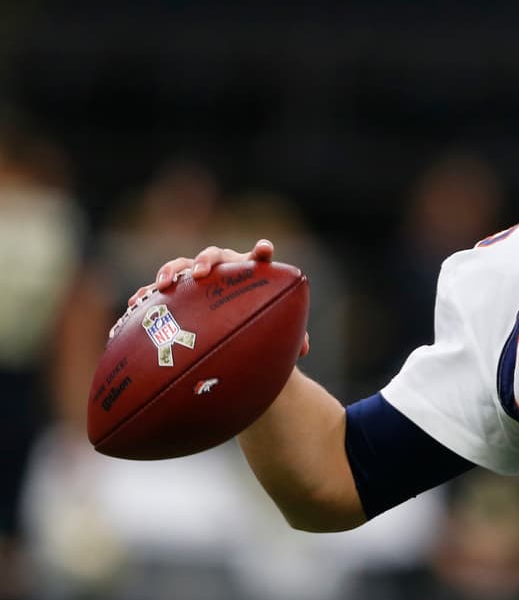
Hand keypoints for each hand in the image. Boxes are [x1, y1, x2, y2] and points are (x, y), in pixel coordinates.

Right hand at [121, 239, 308, 355]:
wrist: (230, 327)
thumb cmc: (257, 324)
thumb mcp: (272, 330)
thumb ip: (290, 335)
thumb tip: (303, 350)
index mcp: (249, 272)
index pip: (258, 257)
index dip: (262, 251)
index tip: (264, 249)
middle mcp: (222, 269)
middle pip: (214, 255)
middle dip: (206, 260)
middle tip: (200, 272)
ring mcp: (195, 278)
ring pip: (181, 266)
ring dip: (171, 271)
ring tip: (163, 285)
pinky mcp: (175, 292)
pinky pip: (157, 290)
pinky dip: (146, 295)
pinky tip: (134, 305)